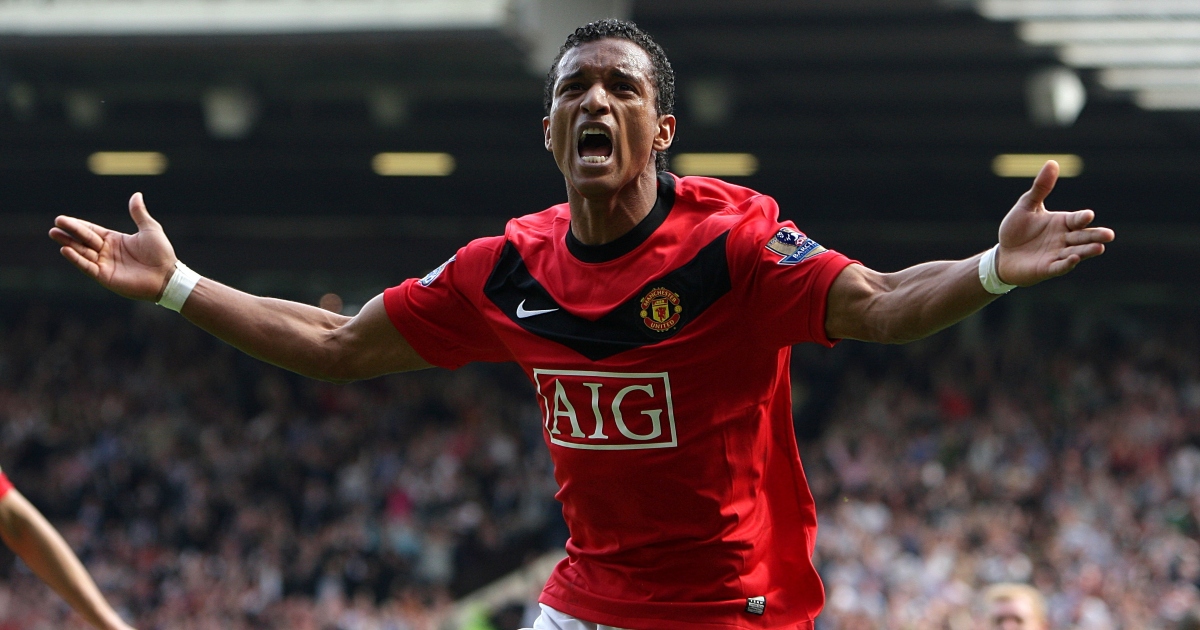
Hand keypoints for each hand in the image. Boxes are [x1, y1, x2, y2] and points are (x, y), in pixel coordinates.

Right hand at [48, 193, 177, 300]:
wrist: (167, 276)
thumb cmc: (161, 253)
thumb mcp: (149, 229)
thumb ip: (138, 213)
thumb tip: (136, 194)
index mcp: (115, 240)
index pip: (91, 230)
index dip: (77, 225)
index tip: (63, 219)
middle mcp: (107, 251)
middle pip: (83, 240)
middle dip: (69, 232)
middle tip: (55, 224)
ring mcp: (105, 264)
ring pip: (82, 252)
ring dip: (68, 244)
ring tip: (54, 234)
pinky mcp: (105, 277)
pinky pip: (87, 267)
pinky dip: (76, 259)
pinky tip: (66, 250)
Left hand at [995, 160, 1114, 285]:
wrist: (1003, 254)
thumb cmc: (1016, 229)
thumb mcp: (1027, 206)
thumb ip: (1040, 188)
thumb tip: (1052, 162)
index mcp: (1062, 223)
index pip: (1077, 220)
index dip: (1082, 218)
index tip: (1088, 215)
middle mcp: (1064, 239)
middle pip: (1083, 237)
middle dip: (1095, 236)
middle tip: (1109, 235)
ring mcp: (1057, 254)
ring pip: (1077, 252)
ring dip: (1087, 251)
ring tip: (1099, 248)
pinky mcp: (1047, 268)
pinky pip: (1060, 266)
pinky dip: (1067, 263)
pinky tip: (1074, 259)